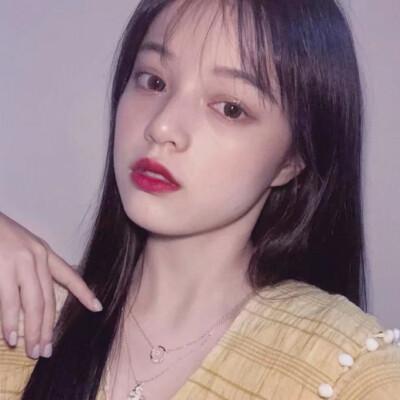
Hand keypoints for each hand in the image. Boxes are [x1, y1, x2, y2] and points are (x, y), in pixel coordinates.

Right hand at [0, 211, 102, 358]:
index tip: (97, 307)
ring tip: (32, 350)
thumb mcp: (21, 248)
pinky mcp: (2, 269)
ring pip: (33, 304)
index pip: (69, 276)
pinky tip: (12, 336)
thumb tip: (34, 302)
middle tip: (46, 350)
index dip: (84, 292)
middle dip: (48, 327)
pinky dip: (10, 322)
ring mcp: (20, 263)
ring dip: (33, 330)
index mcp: (43, 252)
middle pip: (49, 298)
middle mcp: (36, 257)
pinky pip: (9, 301)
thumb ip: (31, 270)